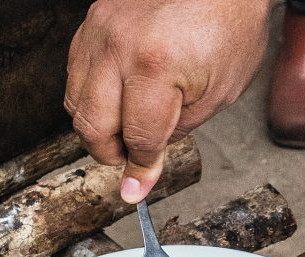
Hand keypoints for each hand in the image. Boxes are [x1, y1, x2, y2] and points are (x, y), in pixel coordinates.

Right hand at [64, 0, 269, 202]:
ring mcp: (100, 29)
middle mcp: (118, 46)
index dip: (140, 169)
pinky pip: (77, 71)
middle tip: (131, 157)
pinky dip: (92, 93)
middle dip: (110, 152)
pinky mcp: (93, 20)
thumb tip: (143, 170)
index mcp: (155, 66)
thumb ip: (176, 134)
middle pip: (90, 125)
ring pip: (75, 100)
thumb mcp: (218, 94)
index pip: (137, 138)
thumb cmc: (230, 25)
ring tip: (128, 125)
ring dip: (98, 124)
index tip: (136, 189)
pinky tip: (118, 95)